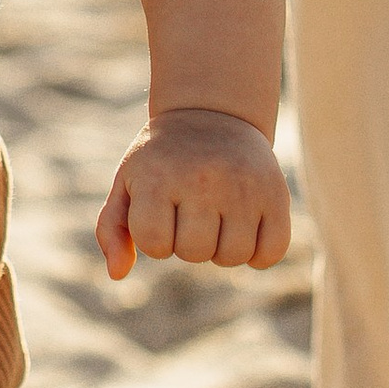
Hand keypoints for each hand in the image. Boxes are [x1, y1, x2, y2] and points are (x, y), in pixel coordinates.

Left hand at [98, 108, 290, 279]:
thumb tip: (117, 274)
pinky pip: (272, 252)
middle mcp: (203, 179)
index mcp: (159, 177)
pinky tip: (247, 230)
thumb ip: (112, 229)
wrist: (212, 114)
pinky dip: (259, 254)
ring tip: (217, 218)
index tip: (160, 211)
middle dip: (188, 242)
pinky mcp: (276, 193)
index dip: (155, 238)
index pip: (155, 244)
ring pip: (233, 256)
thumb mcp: (127, 182)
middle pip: (194, 253)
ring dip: (222, 249)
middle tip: (191, 211)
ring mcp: (243, 186)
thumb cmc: (162, 159)